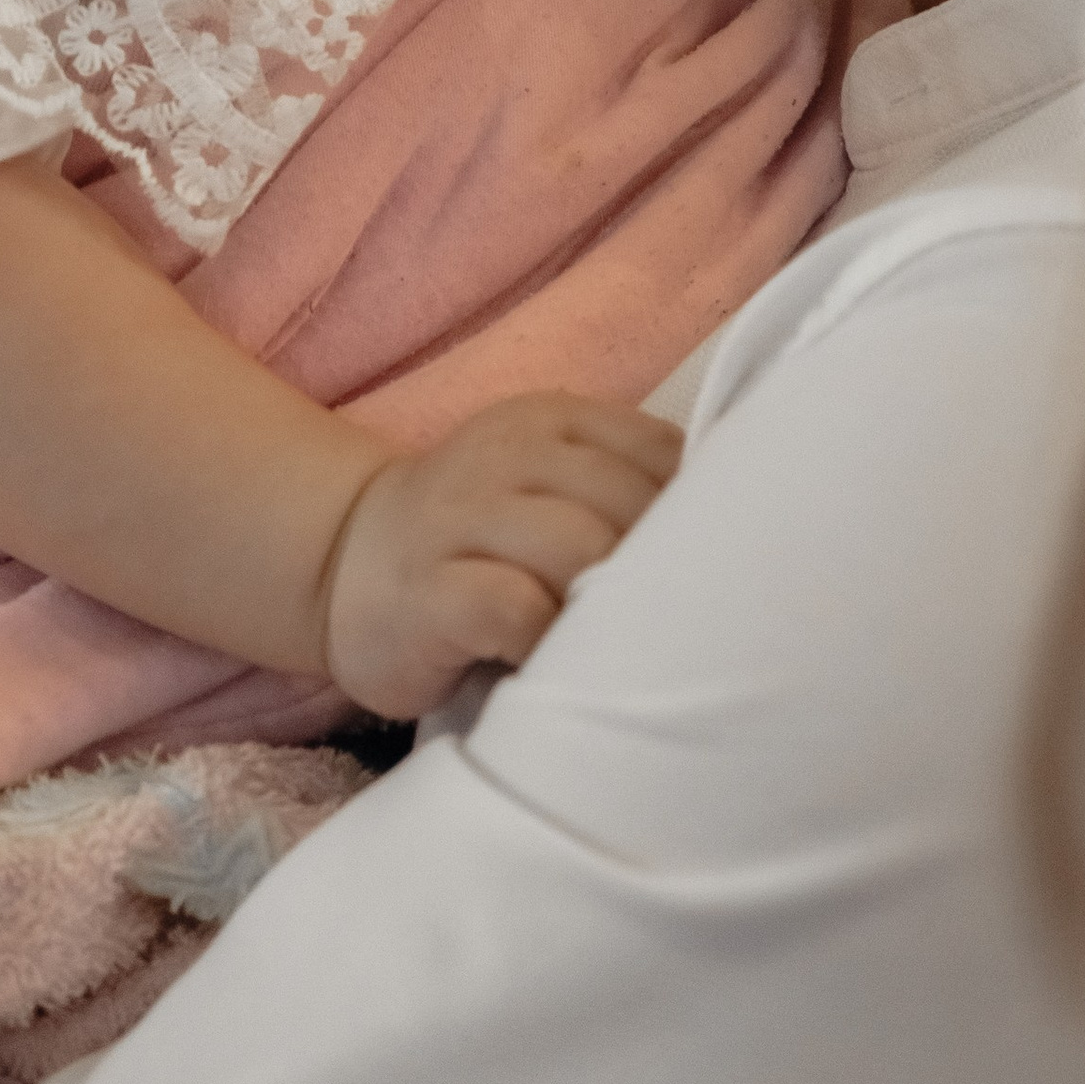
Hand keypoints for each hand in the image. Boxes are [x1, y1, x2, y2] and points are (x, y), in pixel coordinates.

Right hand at [320, 393, 679, 718]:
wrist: (344, 564)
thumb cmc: (477, 535)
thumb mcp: (545, 480)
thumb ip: (623, 485)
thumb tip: (739, 532)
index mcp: (547, 421)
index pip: (659, 453)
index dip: (696, 517)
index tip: (707, 572)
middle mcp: (504, 457)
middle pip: (626, 504)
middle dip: (658, 572)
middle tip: (664, 626)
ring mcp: (459, 520)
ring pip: (578, 549)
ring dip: (608, 610)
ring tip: (610, 648)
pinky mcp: (429, 594)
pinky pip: (517, 611)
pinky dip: (547, 643)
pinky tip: (545, 662)